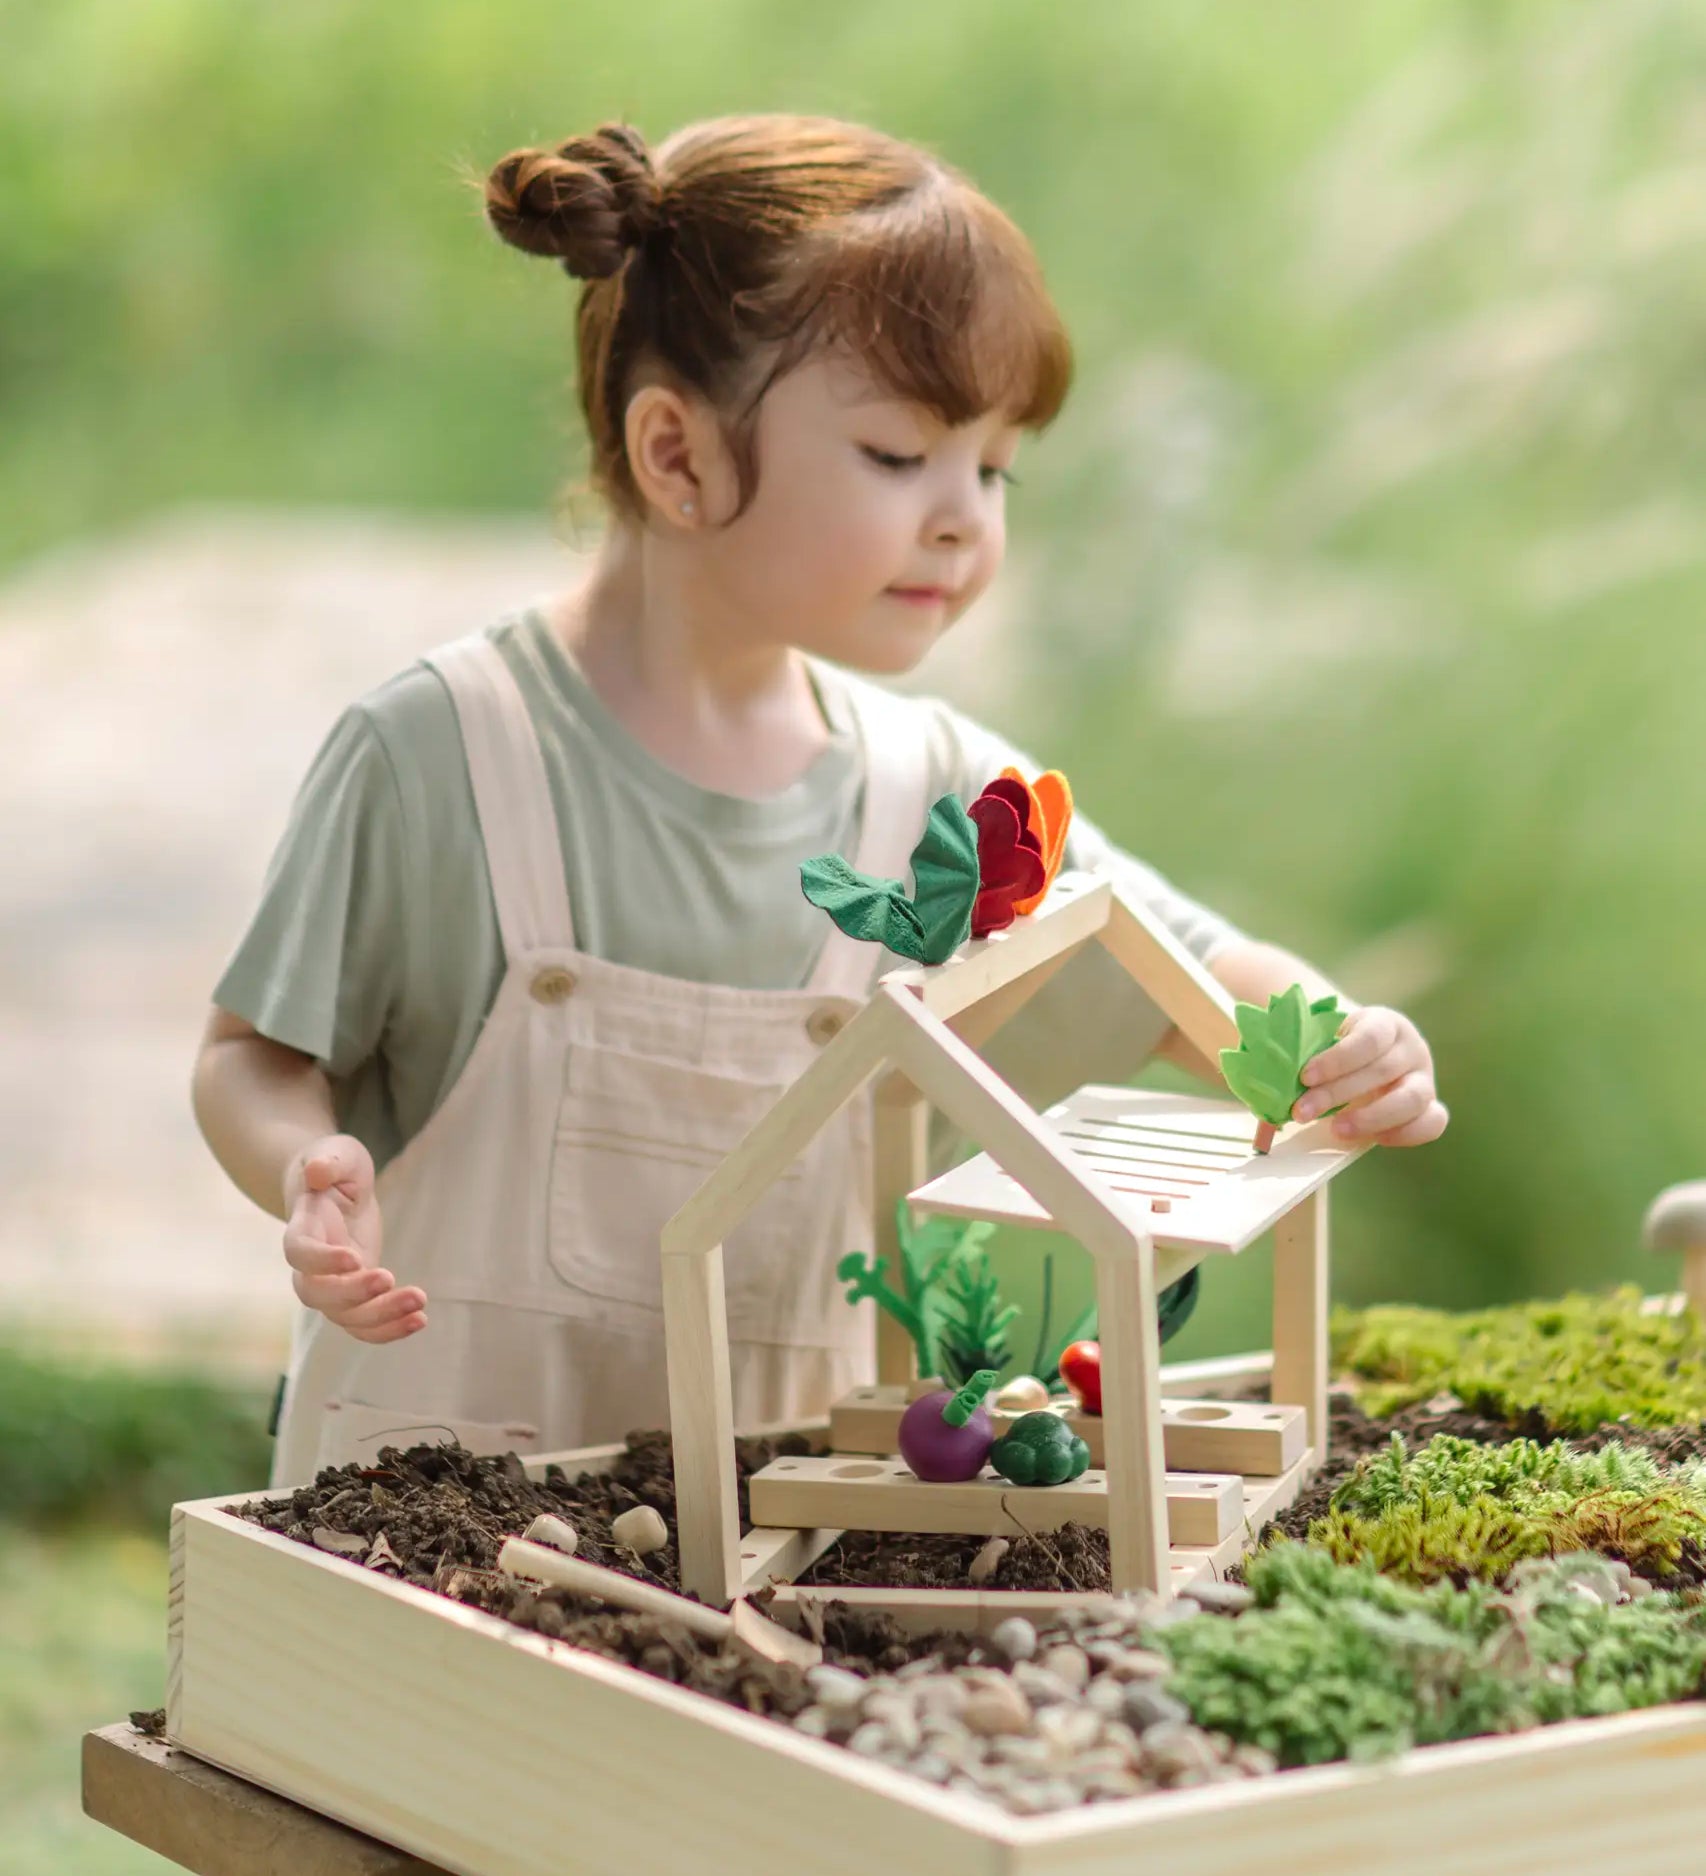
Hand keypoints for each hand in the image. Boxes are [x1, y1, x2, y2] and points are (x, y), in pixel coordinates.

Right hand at [282, 1134, 426, 1342]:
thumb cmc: (335, 1166)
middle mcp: (309, 1265)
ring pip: (345, 1317)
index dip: (321, 1261)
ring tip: (419, 1309)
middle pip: (318, 1295)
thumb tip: (317, 1172)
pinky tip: (420, 1319)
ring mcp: (331, 1284)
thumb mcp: (336, 1152)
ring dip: (381, 1319)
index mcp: (301, 1228)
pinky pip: (365, 1324)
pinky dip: (389, 1329)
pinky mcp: (355, 1293)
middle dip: (354, 1295)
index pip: (299, 1253)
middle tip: (390, 1278)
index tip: (354, 1258)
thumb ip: (328, 1161)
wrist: (336, 1189)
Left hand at [1291, 1006, 1447, 1148]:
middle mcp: (1411, 1047)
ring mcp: (1425, 1077)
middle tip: (1302, 1111)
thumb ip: (1301, 1056)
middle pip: (1382, 1070)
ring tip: (1336, 1130)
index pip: (1369, 1037)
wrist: (1359, 1054)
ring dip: (1372, 1117)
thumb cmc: (1332, 1047)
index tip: (1304, 1076)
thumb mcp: (1319, 1041)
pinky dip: (1407, 1133)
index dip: (1338, 1059)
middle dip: (1338, 1093)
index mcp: (1384, 1023)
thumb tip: (1268, 1088)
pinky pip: (1433, 1122)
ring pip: (1413, 1098)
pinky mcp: (1429, 1105)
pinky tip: (1375, 1139)